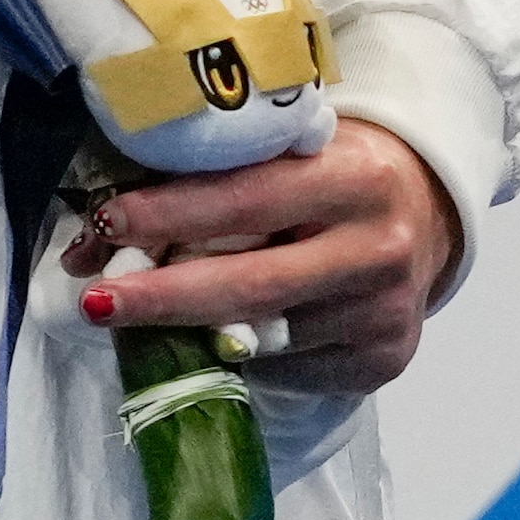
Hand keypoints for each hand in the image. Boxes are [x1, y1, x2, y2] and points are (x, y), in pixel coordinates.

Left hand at [56, 117, 461, 397]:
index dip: (171, 214)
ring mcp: (383, 315)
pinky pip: (286, 368)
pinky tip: (229, 332)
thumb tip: (104, 230)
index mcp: (354, 176)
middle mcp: (378, 249)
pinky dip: (244, 354)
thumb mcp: (292, 151)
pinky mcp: (381, 363)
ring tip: (144, 315)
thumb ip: (219, 178)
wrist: (425, 212)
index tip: (106, 224)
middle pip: (252, 284)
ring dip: (193, 329)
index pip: (249, 199)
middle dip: (162, 296)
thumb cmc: (333, 170)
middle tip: (94, 300)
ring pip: (264, 336)